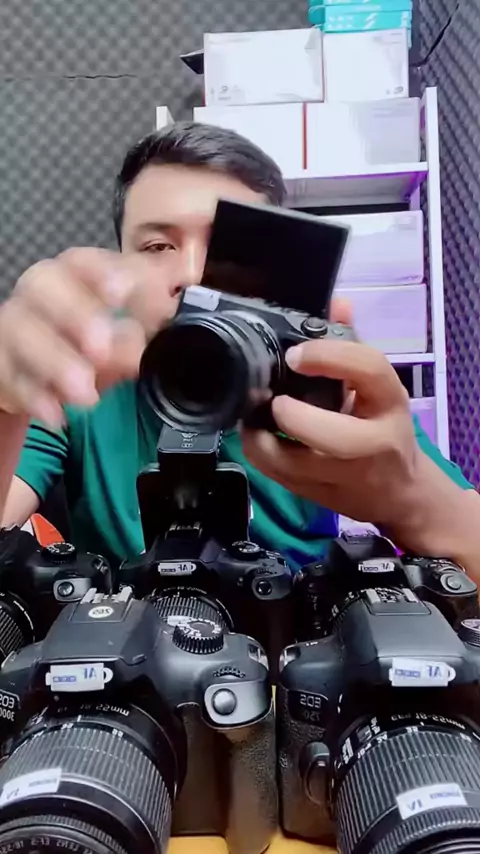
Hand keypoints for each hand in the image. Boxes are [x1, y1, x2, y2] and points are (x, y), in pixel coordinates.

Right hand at [0, 248, 175, 427]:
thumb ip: (153, 310)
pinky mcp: (2, 365)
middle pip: (44, 283)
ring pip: (22, 330)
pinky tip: (57, 414)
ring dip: (56, 360)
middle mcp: (40, 293)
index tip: (124, 291)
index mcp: (75, 274)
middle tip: (103, 346)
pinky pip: (10, 375)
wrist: (43, 377)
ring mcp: (14, 326)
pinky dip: (35, 397)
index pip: (85, 260)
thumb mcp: (129, 325)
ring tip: (85, 391)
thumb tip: (174, 299)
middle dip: (75, 312)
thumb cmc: (91, 341)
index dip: (104, 271)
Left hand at [241, 299, 423, 532]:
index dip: (327, 356)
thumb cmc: (384, 428)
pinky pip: (277, 478)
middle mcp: (373, 443)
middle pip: (333, 436)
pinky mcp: (320, 497)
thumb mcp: (379, 387)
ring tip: (251, 415)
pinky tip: (255, 435)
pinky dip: (258, 454)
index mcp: (390, 403)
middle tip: (272, 399)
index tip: (296, 354)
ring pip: (293, 465)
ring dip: (261, 438)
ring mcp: (345, 477)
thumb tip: (336, 303)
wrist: (401, 493)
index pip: (368, 369)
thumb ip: (353, 347)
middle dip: (293, 417)